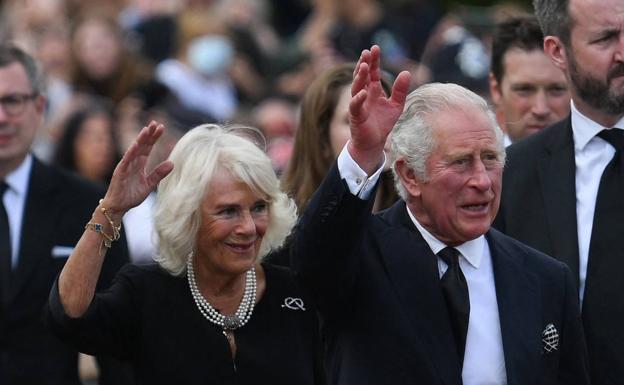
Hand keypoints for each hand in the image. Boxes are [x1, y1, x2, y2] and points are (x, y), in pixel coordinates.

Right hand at [101, 121, 173, 218]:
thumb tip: (172, 163)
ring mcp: (125, 166)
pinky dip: (131, 152)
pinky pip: (126, 160)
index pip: (148, 147)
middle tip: (156, 123)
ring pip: (134, 149)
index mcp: (139, 163)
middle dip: (149, 134)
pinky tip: (136, 144)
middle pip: (142, 145)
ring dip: (140, 139)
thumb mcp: (149, 184)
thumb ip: (159, 173)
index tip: (161, 128)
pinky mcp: (120, 172)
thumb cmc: (131, 195)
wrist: (118, 207)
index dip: (154, 138)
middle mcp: (132, 162)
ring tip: (147, 129)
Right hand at [348, 45, 410, 174]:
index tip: (375, 47)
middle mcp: (364, 94)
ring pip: (356, 87)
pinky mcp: (356, 116)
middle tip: (367, 52)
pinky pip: (355, 105)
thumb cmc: (383, 123)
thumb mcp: (396, 105)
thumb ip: (400, 90)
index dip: (374, 60)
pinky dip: (358, 99)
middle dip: (364, 64)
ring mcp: (358, 104)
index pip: (373, 72)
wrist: (373, 143)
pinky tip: (363, 92)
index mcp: (373, 90)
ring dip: (360, 77)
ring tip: (364, 66)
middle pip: (363, 76)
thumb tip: (407, 72)